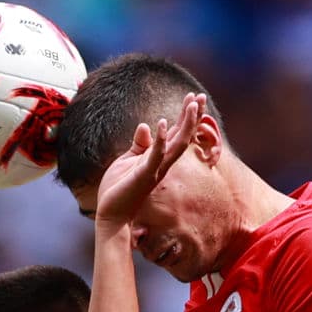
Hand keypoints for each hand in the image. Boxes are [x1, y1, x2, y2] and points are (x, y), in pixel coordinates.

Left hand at [94, 92, 205, 228]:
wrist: (112, 216)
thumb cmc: (119, 190)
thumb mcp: (128, 162)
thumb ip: (139, 146)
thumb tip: (144, 126)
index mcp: (158, 159)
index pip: (177, 135)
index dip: (186, 117)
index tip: (193, 98)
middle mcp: (162, 164)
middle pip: (183, 137)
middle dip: (192, 116)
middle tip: (200, 96)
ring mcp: (155, 170)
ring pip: (176, 145)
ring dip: (184, 125)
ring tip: (191, 105)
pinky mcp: (143, 176)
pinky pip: (155, 157)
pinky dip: (160, 141)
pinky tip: (163, 123)